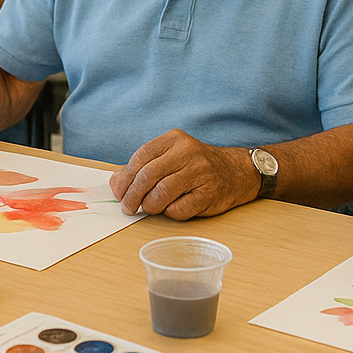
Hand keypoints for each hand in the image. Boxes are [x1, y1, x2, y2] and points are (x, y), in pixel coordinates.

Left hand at [109, 130, 257, 218]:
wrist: (236, 171)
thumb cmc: (196, 166)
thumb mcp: (171, 156)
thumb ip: (143, 167)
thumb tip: (116, 184)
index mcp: (174, 139)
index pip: (141, 157)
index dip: (125, 178)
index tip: (119, 193)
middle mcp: (187, 152)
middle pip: (148, 175)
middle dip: (132, 195)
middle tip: (127, 208)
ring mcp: (200, 172)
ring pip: (162, 193)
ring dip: (149, 205)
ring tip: (148, 209)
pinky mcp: (209, 193)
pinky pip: (180, 208)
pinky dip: (170, 212)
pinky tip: (171, 209)